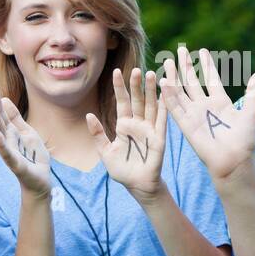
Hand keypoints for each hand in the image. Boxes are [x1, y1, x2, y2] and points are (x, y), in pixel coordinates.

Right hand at [0, 81, 52, 196]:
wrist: (40, 180)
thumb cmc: (33, 156)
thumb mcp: (27, 132)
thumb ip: (16, 118)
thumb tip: (4, 99)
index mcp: (10, 132)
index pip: (1, 113)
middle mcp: (6, 141)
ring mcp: (9, 152)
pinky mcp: (15, 164)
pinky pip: (6, 153)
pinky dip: (0, 144)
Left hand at [87, 68, 166, 202]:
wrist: (137, 185)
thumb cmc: (122, 169)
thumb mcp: (105, 151)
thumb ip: (98, 134)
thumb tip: (88, 115)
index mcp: (124, 125)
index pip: (121, 102)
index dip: (119, 87)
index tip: (115, 72)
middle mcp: (138, 124)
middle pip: (137, 100)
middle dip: (137, 85)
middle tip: (137, 70)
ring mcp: (149, 129)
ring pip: (151, 106)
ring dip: (152, 91)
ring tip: (153, 75)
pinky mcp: (159, 138)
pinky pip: (162, 120)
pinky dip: (164, 108)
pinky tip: (166, 95)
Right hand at [160, 46, 254, 183]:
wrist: (234, 161)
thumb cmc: (245, 140)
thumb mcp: (252, 113)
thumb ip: (253, 93)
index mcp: (221, 103)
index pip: (211, 79)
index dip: (207, 65)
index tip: (202, 51)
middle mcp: (205, 107)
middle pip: (192, 82)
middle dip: (186, 66)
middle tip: (180, 50)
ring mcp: (194, 115)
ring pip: (181, 92)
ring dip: (174, 77)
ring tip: (168, 61)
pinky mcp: (186, 125)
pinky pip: (175, 108)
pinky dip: (169, 96)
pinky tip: (164, 82)